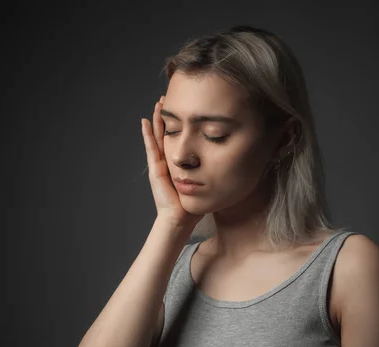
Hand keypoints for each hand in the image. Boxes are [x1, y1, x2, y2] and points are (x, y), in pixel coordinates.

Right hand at [141, 96, 204, 228]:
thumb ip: (212, 169)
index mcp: (179, 161)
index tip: (186, 107)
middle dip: (168, 115)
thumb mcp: (205, 179)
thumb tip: (232, 159)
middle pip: (167, 132)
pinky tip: (146, 122)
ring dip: (158, 119)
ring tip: (159, 103)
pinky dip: (147, 134)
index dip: (181, 122)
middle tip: (169, 97)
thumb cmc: (194, 202)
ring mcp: (159, 163)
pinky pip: (151, 147)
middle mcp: (168, 160)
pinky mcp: (155, 168)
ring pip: (158, 136)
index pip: (179, 136)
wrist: (181, 216)